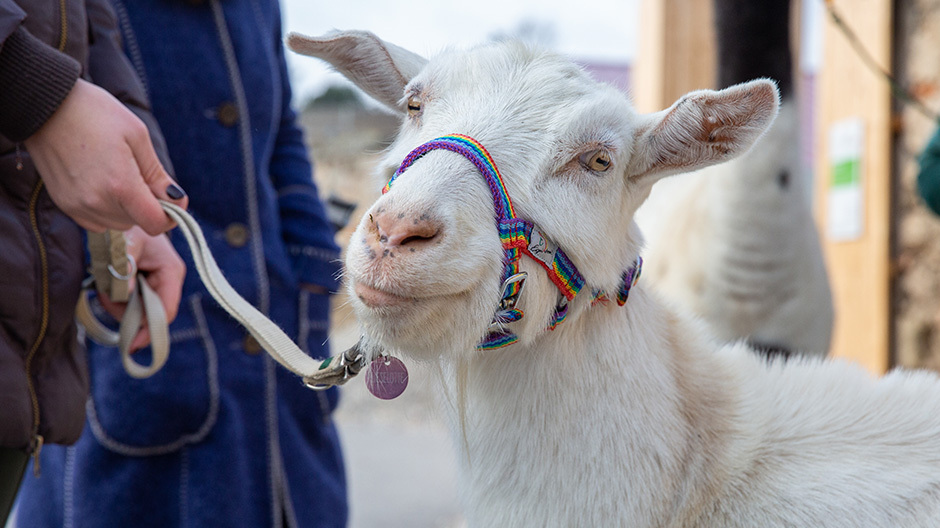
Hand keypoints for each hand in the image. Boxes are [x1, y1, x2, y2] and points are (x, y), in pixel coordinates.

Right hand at [23, 79, 187, 234]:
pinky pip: (96, 221)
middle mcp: (97, 202)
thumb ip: (157, 174)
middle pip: (137, 223)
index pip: (155, 224)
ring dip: (126, 208)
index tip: (171, 198)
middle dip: (147, 205)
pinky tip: (102, 183)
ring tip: (118, 173)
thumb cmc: (95, 113)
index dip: (170, 215)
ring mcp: (77, 206)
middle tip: (140, 174)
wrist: (44, 104)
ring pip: (117, 223)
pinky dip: (106, 209)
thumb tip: (176, 201)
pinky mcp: (64, 204)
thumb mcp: (136, 136)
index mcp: (120, 186)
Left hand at [98, 226, 185, 350]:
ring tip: (106, 283)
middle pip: (150, 315)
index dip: (150, 330)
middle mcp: (167, 282)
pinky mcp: (145, 286)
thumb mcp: (126, 243)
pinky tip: (111, 283)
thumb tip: (124, 295)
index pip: (166, 311)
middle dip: (127, 312)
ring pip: (138, 311)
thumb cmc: (130, 226)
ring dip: (118, 303)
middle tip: (106, 294)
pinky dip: (117, 297)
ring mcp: (156, 285)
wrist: (127, 214)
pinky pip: (132, 302)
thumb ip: (125, 268)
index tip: (131, 345)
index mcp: (171, 272)